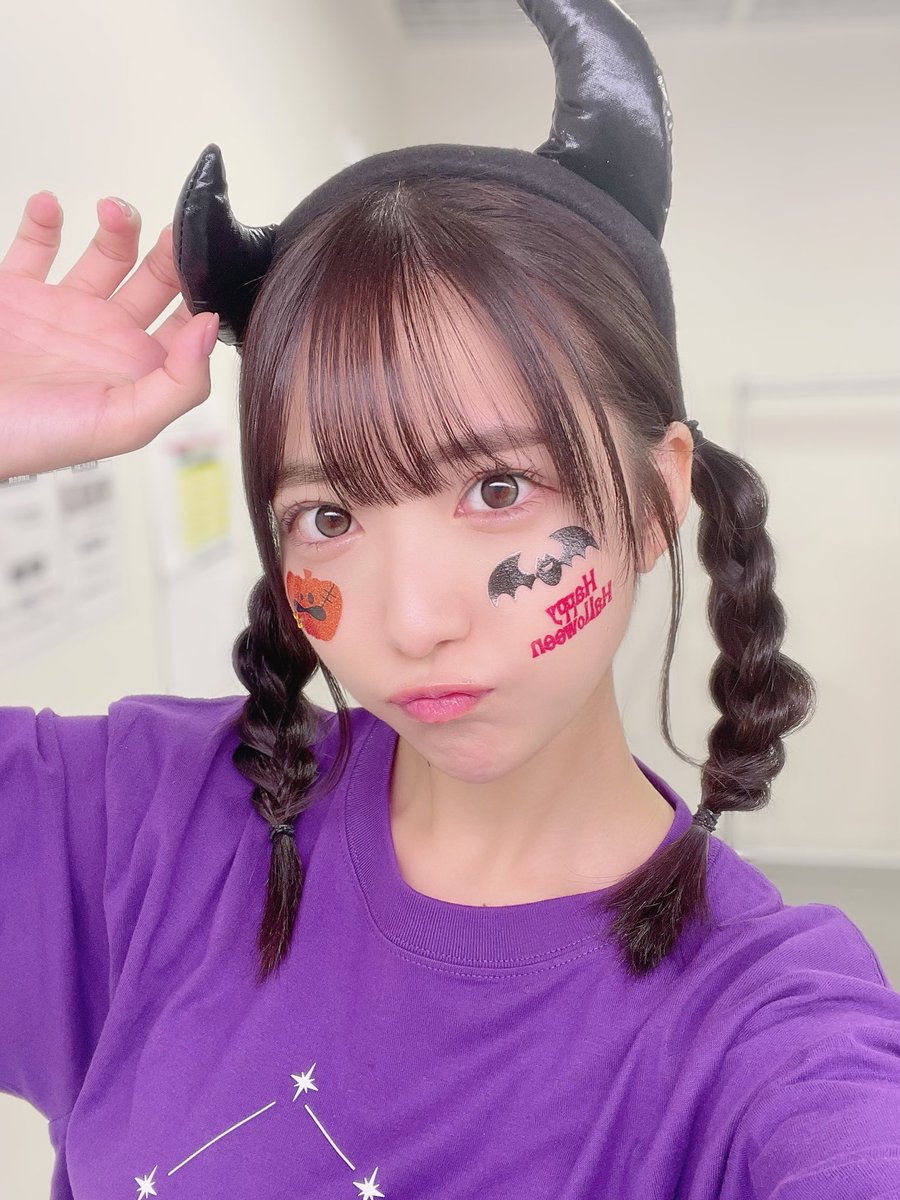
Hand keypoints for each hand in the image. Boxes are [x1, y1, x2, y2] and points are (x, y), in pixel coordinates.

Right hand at [0, 191, 218, 478]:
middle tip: (175, 229)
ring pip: (103, 256)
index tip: (206, 264)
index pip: (187, 324)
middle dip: (168, 253)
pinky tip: (50, 207)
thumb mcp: (125, 424)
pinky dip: (43, 221)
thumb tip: (209, 327)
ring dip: (117, 228)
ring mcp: (61, 311)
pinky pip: (35, 246)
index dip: (201, 294)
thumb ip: (179, 384)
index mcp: (136, 368)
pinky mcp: (16, 292)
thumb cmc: (38, 439)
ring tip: (113, 210)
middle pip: (154, 281)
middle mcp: (105, 337)